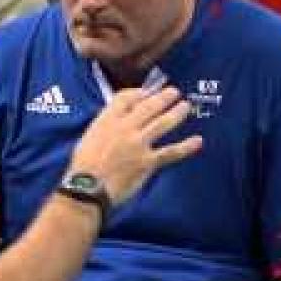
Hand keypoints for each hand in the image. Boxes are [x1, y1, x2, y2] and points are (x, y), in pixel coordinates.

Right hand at [68, 86, 201, 205]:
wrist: (87, 187)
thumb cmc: (83, 165)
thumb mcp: (89, 136)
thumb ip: (105, 126)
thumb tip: (120, 121)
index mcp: (107, 120)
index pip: (125, 98)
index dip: (139, 92)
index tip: (147, 92)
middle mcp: (125, 128)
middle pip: (149, 106)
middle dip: (164, 97)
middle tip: (174, 92)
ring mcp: (138, 144)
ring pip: (163, 123)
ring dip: (177, 113)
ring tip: (186, 106)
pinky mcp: (147, 162)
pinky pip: (170, 152)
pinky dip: (186, 147)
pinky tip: (198, 141)